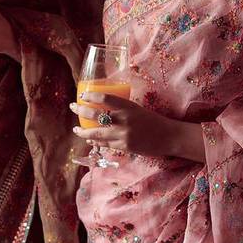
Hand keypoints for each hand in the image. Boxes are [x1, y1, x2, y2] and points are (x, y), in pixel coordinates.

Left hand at [70, 92, 203, 161]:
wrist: (168, 136)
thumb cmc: (153, 120)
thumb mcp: (138, 109)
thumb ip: (122, 109)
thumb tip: (104, 108)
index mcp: (129, 106)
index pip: (105, 98)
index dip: (91, 96)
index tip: (82, 95)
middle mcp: (124, 119)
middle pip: (96, 114)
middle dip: (81, 111)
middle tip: (73, 107)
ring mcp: (124, 134)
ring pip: (97, 134)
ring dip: (84, 132)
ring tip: (76, 130)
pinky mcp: (125, 147)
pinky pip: (106, 144)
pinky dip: (96, 142)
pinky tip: (90, 140)